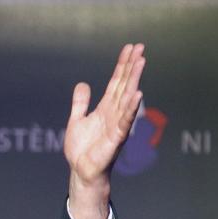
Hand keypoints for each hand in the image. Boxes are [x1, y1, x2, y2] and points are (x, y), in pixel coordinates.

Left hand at [64, 44, 145, 218]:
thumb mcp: (76, 120)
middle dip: (132, 67)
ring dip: (134, 80)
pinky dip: (131, 107)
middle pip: (124, 85)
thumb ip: (80, 103)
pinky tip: (137, 93)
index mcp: (106, 108)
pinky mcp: (116, 138)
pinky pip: (125, 120)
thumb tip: (82, 84)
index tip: (130, 48)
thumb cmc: (81, 149)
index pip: (116, 82)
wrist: (81, 171)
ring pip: (127, 98)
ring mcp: (117, 124)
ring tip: (141, 62)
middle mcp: (115, 113)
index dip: (122, 65)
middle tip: (140, 47)